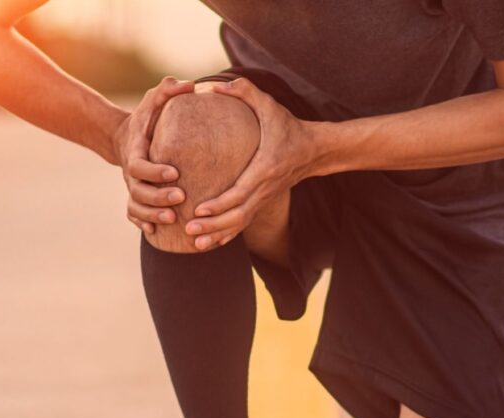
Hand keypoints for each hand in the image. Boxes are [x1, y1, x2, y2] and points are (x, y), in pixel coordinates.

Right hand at [113, 76, 195, 233]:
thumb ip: (168, 90)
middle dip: (158, 197)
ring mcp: (132, 185)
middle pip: (138, 190)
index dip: (155, 172)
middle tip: (180, 198)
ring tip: (172, 219)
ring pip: (135, 205)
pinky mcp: (135, 195)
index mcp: (135, 151)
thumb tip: (189, 85)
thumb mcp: (154, 99)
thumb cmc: (147, 117)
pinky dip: (142, 222)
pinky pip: (132, 214)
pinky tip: (155, 231)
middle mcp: (131, 172)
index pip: (140, 165)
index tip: (175, 173)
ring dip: (152, 213)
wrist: (126, 136)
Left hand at [186, 78, 320, 249]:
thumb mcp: (269, 105)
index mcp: (265, 167)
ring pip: (240, 224)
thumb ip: (244, 91)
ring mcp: (265, 198)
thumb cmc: (288, 126)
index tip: (199, 209)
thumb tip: (214, 86)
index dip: (220, 203)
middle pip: (238, 214)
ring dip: (218, 235)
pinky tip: (211, 243)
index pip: (241, 191)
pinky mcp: (263, 202)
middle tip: (189, 230)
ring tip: (195, 244)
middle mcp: (265, 188)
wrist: (314, 149)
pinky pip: (244, 223)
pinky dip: (228, 235)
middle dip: (213, 225)